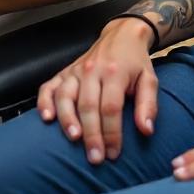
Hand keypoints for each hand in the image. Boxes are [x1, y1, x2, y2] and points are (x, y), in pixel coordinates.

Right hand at [37, 18, 155, 164]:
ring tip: (73, 139)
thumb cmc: (135, 62)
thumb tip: (146, 130)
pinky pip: (48, 87)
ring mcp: (76, 70)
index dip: (111, 133)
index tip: (113, 154)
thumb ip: (148, 104)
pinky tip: (46, 119)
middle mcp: (93, 70)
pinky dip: (44, 102)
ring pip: (65, 96)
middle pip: (88, 105)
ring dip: (67, 119)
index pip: (111, 107)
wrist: (122, 35)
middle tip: (95, 158)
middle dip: (91, 135)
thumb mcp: (149, 79)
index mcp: (115, 72)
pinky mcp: (64, 72)